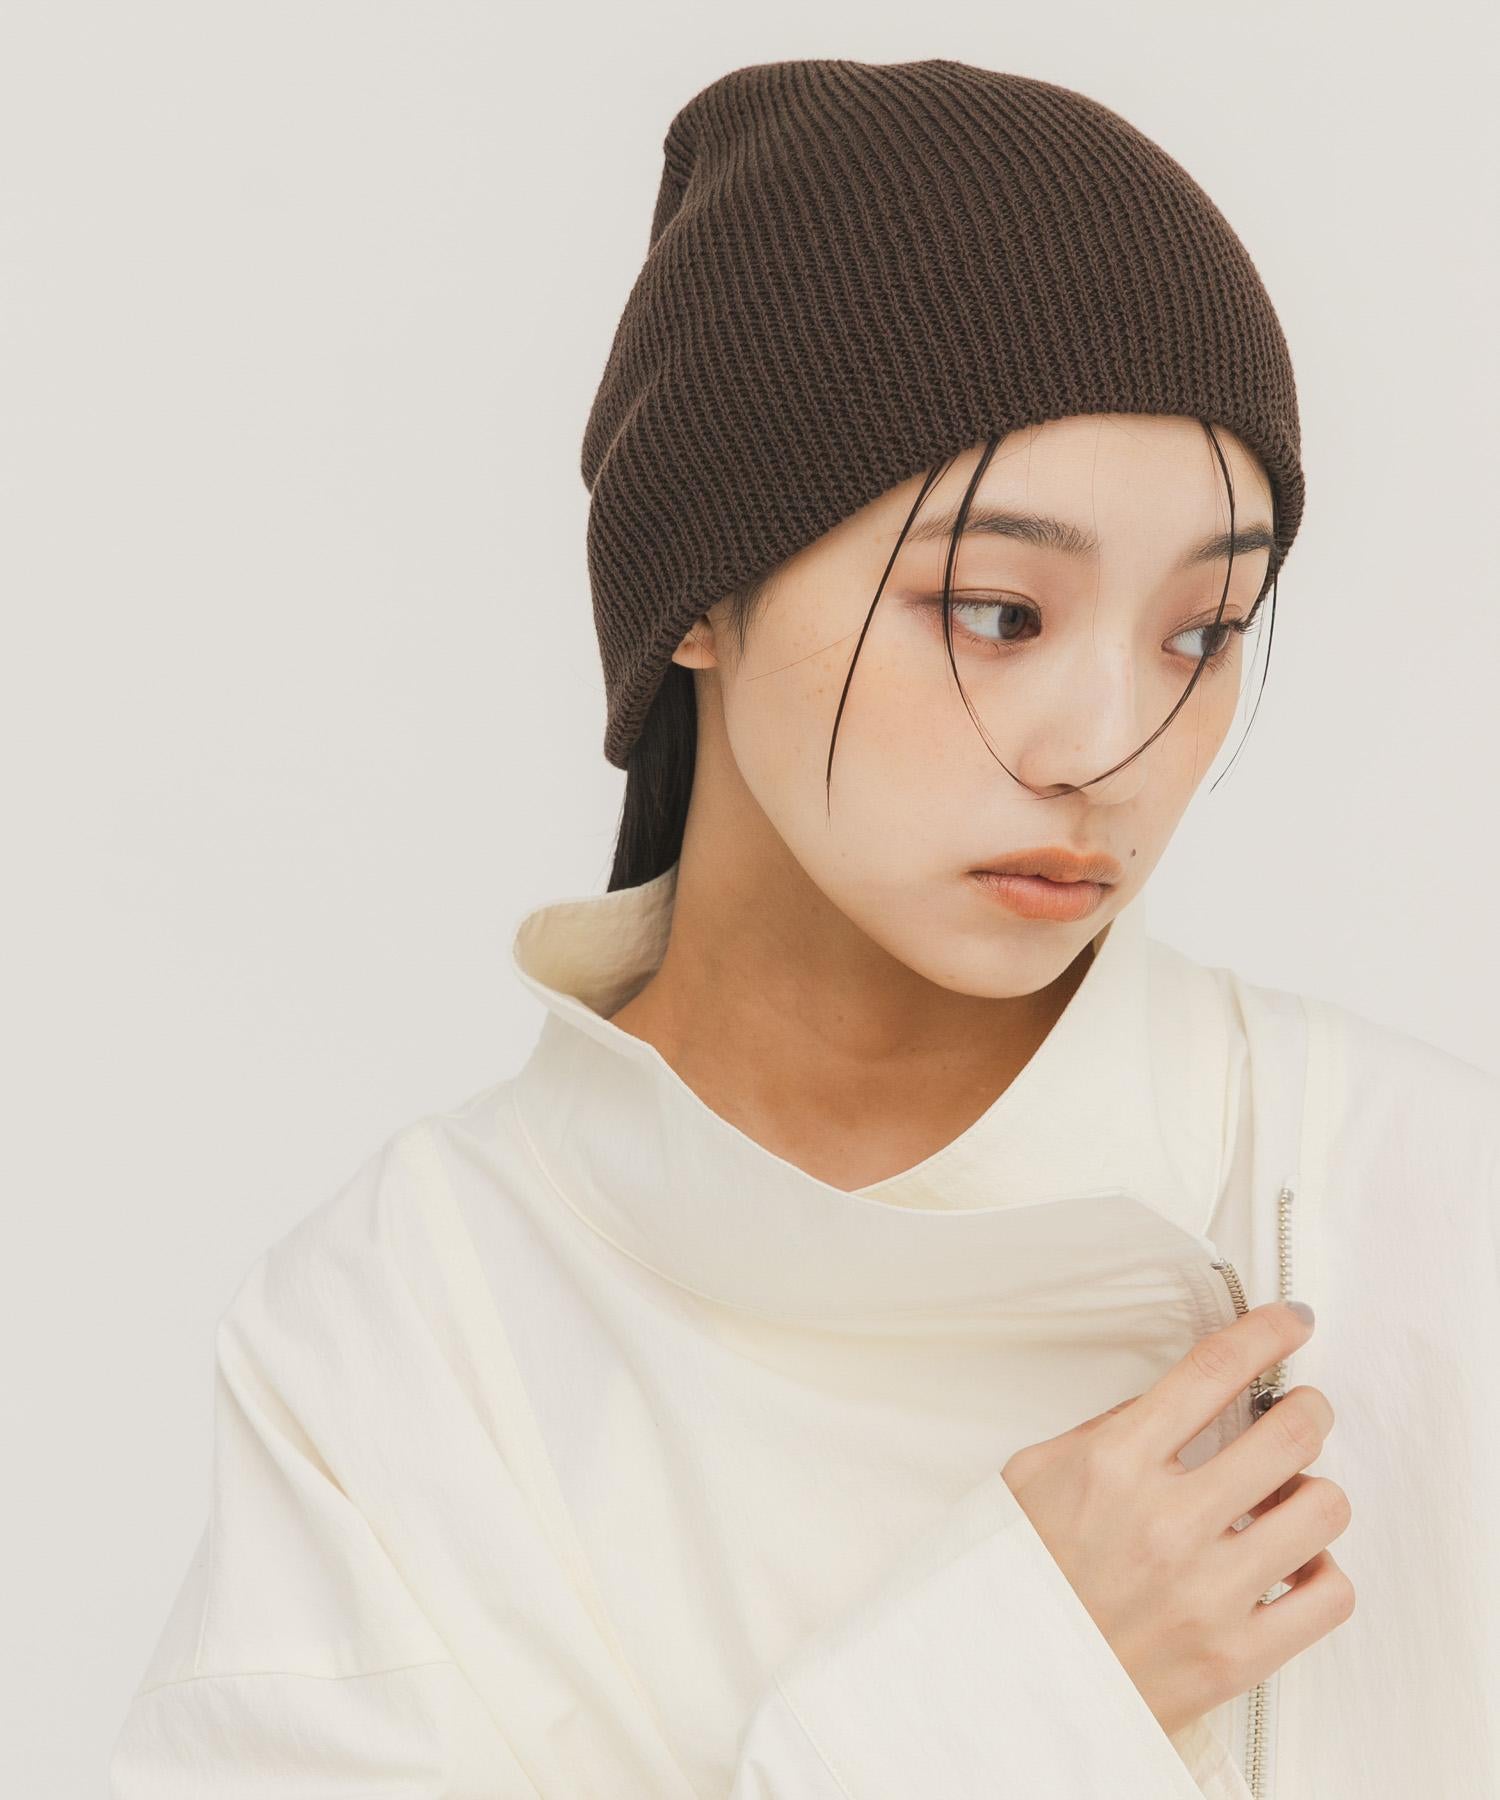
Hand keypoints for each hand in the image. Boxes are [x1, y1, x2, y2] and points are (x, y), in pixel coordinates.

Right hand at [999, 1299, 1353, 1737]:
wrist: (1000, 1685)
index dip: (1267, 1333)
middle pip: (1290, 1434)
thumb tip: (1174, 1404)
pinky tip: (1293, 1564)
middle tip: (1299, 1412)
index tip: (1293, 1321)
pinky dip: (1323, 1571)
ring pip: (1323, 1509)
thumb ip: (1106, 1431)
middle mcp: (1165, 1523)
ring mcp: (1205, 1593)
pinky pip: (1329, 1596)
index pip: (1213, 1373)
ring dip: (1313, 1491)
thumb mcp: (1034, 1476)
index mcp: (1112, 1466)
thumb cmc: (1016, 1577)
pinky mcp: (1234, 1657)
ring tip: (1288, 1497)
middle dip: (1307, 1410)